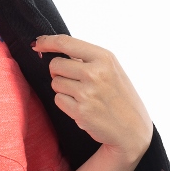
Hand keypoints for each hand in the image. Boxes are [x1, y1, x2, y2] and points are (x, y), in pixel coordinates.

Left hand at [31, 34, 152, 160]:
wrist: (132, 128)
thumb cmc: (119, 96)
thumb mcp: (111, 69)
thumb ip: (86, 59)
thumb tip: (53, 48)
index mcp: (104, 58)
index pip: (66, 42)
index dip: (47, 42)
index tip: (37, 44)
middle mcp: (95, 73)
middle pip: (55, 64)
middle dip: (58, 72)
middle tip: (74, 80)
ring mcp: (87, 92)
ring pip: (55, 83)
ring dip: (63, 89)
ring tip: (83, 95)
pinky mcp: (80, 111)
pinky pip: (58, 100)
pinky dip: (66, 103)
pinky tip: (82, 106)